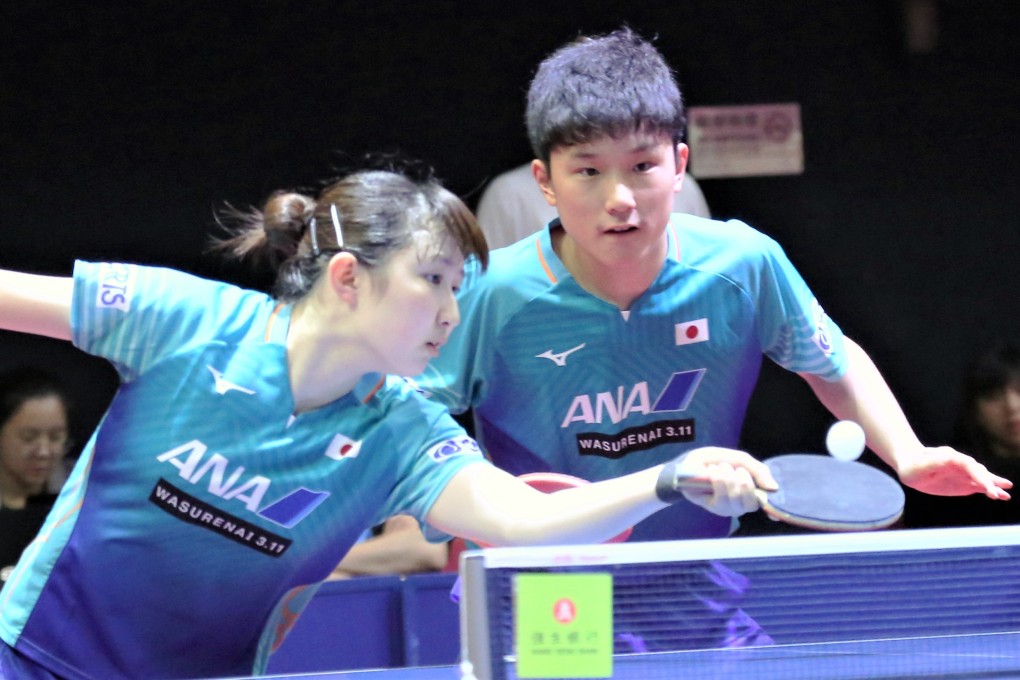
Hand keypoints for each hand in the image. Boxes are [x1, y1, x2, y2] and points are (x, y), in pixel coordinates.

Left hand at [665, 447, 778, 517]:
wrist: (690, 462)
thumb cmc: (716, 462)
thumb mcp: (740, 460)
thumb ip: (758, 471)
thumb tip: (774, 488)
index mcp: (752, 492)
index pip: (766, 505)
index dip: (772, 510)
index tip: (774, 513)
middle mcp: (742, 504)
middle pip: (751, 500)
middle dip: (742, 480)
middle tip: (731, 468)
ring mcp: (728, 508)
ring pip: (736, 498)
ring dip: (727, 477)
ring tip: (719, 468)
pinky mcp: (714, 508)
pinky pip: (722, 497)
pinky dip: (718, 480)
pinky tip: (712, 473)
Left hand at [896, 446, 1011, 498]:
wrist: (910, 466)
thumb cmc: (913, 465)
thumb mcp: (920, 464)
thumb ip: (934, 462)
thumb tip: (948, 459)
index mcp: (951, 457)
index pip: (969, 466)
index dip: (979, 476)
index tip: (986, 487)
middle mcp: (961, 464)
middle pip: (978, 472)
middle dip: (988, 483)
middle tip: (996, 494)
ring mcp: (964, 474)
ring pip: (982, 479)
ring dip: (993, 486)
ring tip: (1005, 495)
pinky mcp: (964, 483)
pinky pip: (979, 487)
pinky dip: (989, 491)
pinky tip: (1001, 496)